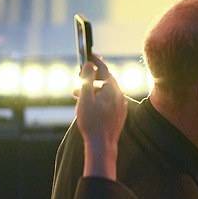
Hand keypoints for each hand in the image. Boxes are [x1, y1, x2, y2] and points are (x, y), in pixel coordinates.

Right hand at [76, 58, 126, 179]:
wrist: (102, 144)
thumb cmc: (92, 122)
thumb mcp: (85, 98)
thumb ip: (86, 80)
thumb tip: (89, 64)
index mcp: (112, 90)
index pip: (104, 70)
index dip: (95, 61)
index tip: (88, 54)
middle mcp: (120, 96)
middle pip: (105, 80)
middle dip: (91, 77)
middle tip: (78, 76)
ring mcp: (121, 105)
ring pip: (106, 91)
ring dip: (92, 89)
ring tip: (76, 94)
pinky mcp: (120, 113)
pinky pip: (109, 100)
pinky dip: (98, 98)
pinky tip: (88, 103)